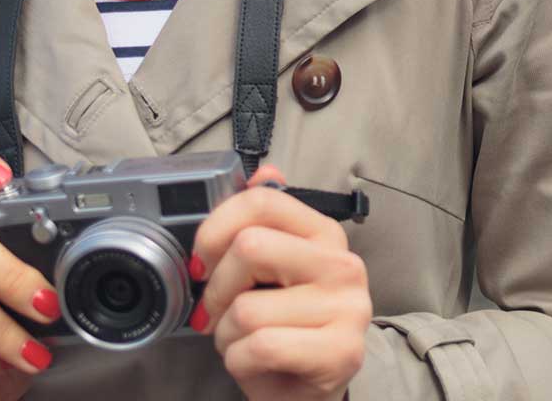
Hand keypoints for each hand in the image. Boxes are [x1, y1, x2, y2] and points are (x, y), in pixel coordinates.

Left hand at [189, 165, 371, 400]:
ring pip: (248, 309)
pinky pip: (259, 346)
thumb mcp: (273, 272)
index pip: (264, 202)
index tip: (203, 261)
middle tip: (218, 312)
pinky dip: (239, 362)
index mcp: (325, 236)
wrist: (311, 393)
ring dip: (227, 336)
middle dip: (217, 289)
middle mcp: (344, 266)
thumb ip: (267, 222)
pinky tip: (257, 363)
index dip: (216, 228)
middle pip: (250, 248)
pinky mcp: (340, 352)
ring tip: (245, 342)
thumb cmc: (286, 328)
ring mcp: (348, 309)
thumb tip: (265, 172)